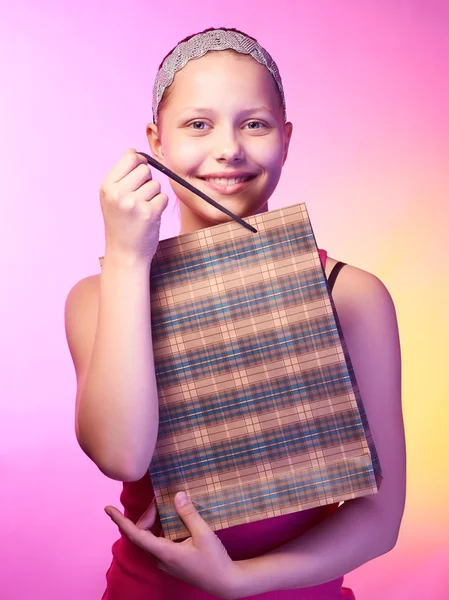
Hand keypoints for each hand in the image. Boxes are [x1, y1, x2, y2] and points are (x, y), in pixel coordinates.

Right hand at [100, 148, 167, 265]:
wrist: (125, 254)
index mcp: (107, 187)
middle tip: (140, 198)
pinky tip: (150, 218)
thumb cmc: (121, 225)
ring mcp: (133, 203)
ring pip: (156, 184)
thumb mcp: (112, 198)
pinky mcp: (149, 213)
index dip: (139, 163)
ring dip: (154, 196)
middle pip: (145, 169)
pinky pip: (163, 198)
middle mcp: (118, 193)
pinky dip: (160, 207)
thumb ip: (122, 175)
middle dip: (147, 181)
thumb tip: (132, 150)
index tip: (139, 176)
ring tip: (143, 210)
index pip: (130, 158)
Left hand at [105, 491, 242, 598]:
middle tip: (158, 501)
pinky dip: (159, 528)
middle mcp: (160, 559)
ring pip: (149, 539)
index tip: (108, 509)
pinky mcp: (172, 561)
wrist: (225, 582)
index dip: (120, 521)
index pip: (135, 535)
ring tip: (162, 507)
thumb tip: (177, 495)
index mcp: (164, 553)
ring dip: (152, 522)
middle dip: (145, 515)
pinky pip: (157, 542)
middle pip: (141, 534)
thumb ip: (189, 514)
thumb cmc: (214, 560)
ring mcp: (165, 562)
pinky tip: (171, 519)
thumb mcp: (203, 534)